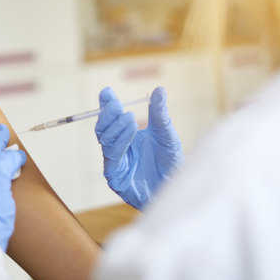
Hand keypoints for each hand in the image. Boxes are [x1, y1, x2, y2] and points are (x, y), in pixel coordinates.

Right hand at [94, 86, 183, 210]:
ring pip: (105, 140)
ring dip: (116, 126)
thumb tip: (160, 90)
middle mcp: (117, 148)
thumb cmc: (171, 163)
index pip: (111, 117)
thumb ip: (160, 114)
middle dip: (107, 114)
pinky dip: (121, 141)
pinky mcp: (115, 176)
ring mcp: (115, 162)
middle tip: (117, 103)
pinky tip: (132, 130)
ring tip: (130, 117)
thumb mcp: (167, 135)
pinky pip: (112, 155)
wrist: (176, 189)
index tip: (107, 91)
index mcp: (125, 136)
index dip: (107, 104)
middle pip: (102, 128)